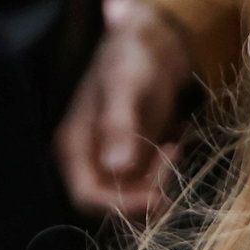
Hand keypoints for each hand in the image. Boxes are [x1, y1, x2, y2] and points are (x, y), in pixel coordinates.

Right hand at [58, 0, 192, 222]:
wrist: (149, 43)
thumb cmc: (130, 57)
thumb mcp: (123, 84)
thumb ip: (118, 124)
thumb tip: (116, 166)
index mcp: (72, 146)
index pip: (86, 196)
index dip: (119, 205)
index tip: (156, 198)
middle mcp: (87, 160)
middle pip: (112, 202)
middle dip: (145, 191)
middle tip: (172, 154)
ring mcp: (109, 162)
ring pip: (133, 197)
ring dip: (159, 181)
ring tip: (175, 143)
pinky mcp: (131, 160)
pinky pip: (147, 183)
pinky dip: (165, 171)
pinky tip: (176, 140)